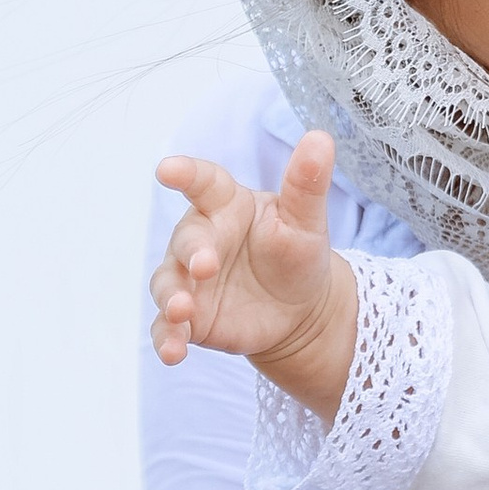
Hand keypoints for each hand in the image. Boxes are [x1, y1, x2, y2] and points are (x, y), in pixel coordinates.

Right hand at [150, 130, 357, 418]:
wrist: (298, 310)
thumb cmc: (296, 253)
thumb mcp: (306, 221)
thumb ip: (306, 183)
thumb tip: (321, 138)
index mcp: (225, 205)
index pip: (202, 182)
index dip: (185, 174)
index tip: (167, 169)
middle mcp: (200, 239)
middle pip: (186, 239)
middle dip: (192, 252)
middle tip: (205, 266)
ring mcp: (188, 280)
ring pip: (167, 284)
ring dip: (171, 298)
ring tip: (182, 311)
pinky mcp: (189, 318)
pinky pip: (168, 328)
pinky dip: (166, 339)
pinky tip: (174, 352)